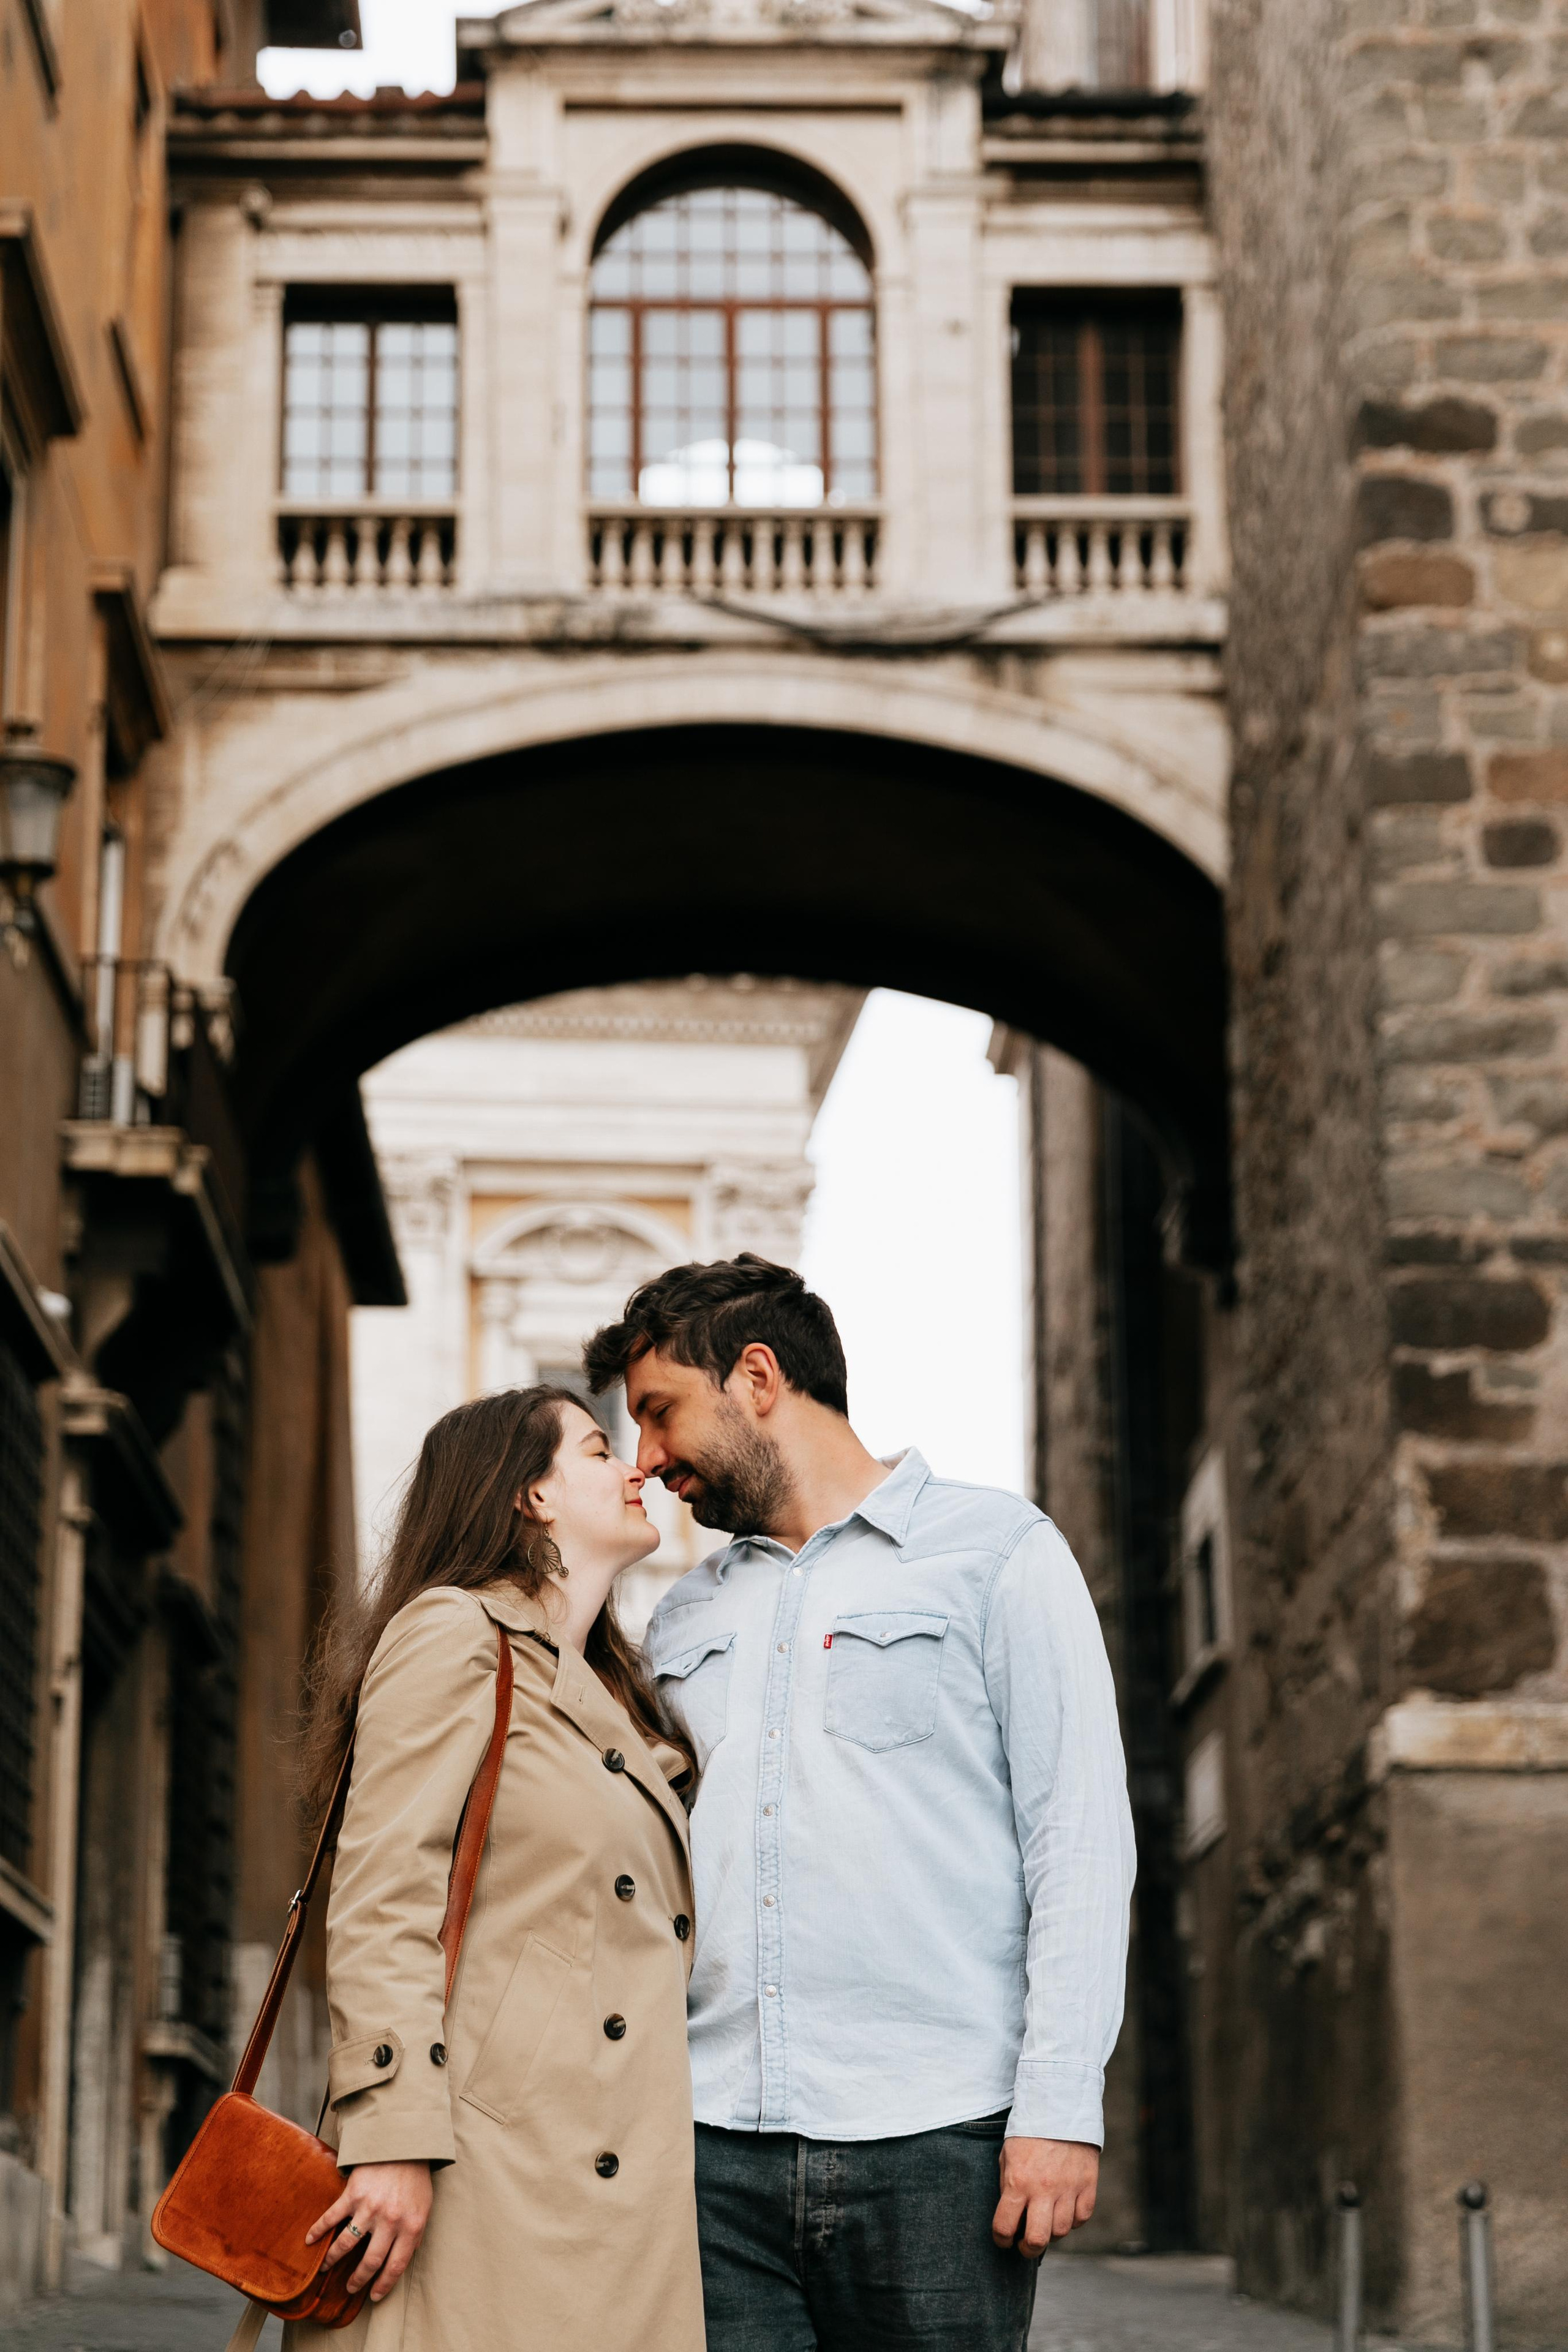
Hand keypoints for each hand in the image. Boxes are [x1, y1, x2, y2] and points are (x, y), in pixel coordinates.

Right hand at [307, 2159, 432, 2302]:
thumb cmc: (415, 2177)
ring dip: (332, 2260)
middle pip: (370, 2261)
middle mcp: (390, 2221)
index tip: (374, 2296)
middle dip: (358, 2279)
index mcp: (411, 2227)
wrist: (404, 2143)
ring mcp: (370, 2208)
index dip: (384, 2285)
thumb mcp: (424, 2207)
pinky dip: (318, 2230)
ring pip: (346, 2244)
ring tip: (325, 2269)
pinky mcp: (353, 2194)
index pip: (396, 2266)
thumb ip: (415, 2233)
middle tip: (351, 2287)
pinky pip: (332, 2217)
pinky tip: (309, 2240)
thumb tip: (407, 2255)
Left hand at [991, 2137, 1097, 2257]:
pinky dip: (1073, 2220)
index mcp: (1018, 2181)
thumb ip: (1008, 2187)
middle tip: (1025, 2245)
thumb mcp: (1007, 2155)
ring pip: (1061, 2231)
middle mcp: (1043, 2189)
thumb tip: (1011, 2217)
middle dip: (1028, 2249)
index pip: (1005, 2226)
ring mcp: (1068, 2189)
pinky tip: (1065, 2210)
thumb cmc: (1029, 2132)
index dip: (1001, 2239)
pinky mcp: (1088, 2185)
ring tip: (1046, 2223)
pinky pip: (1081, 2218)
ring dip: (1051, 2233)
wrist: (1060, 2108)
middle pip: (1037, 2239)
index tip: (1003, 2240)